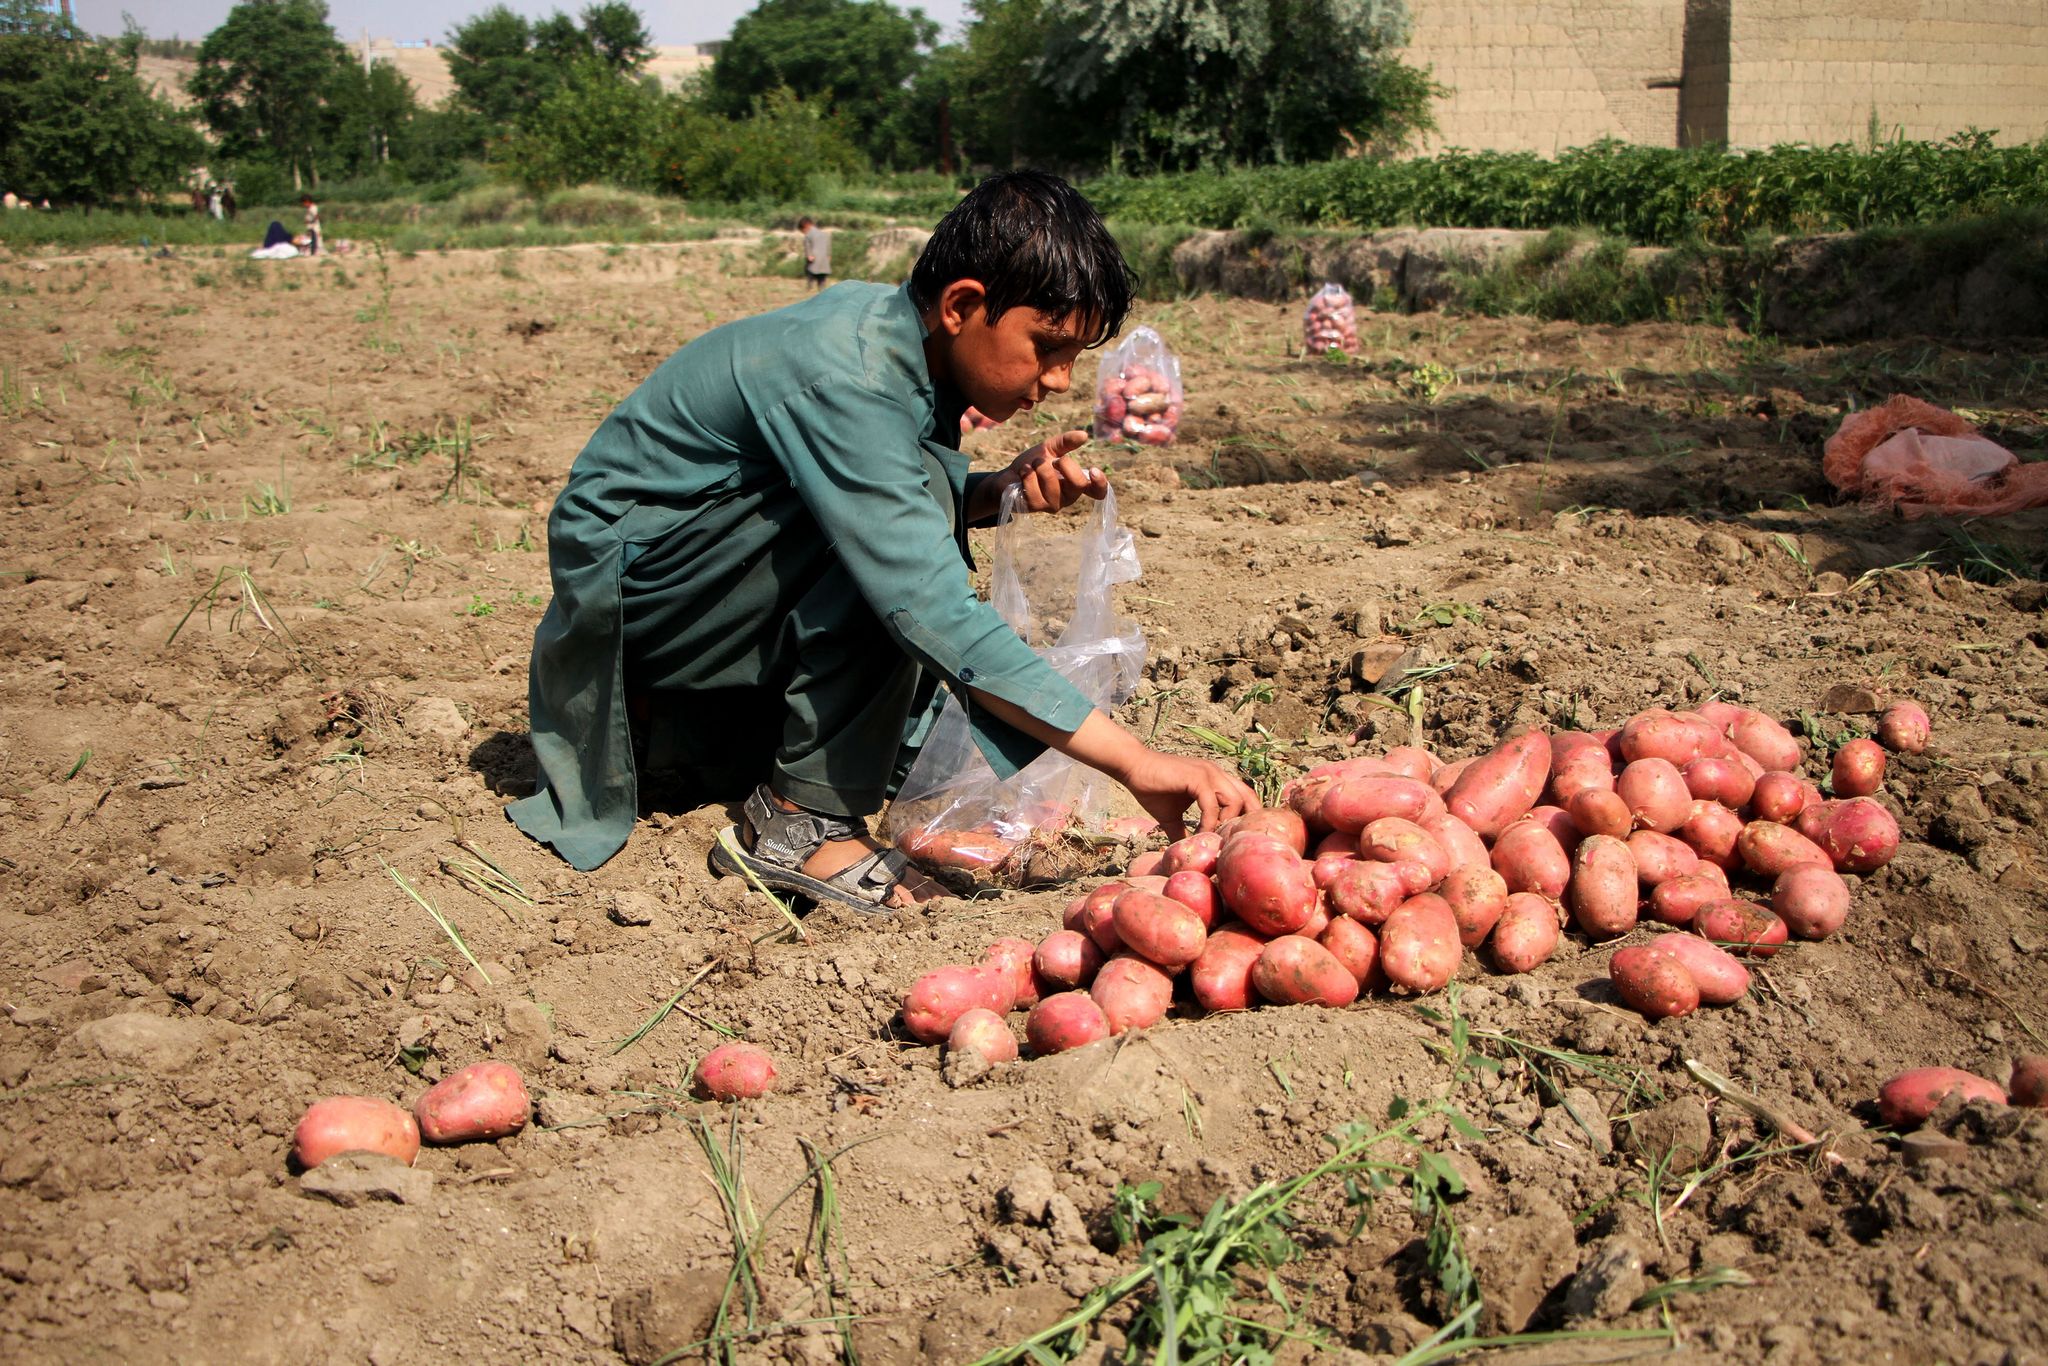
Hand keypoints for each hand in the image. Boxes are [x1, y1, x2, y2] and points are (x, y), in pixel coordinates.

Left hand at [1006, 430, 1107, 513]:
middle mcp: (1068, 497)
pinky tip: (1023, 473)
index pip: (1097, 491)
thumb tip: (1084, 435)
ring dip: (1039, 467)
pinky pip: (1034, 490)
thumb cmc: (1032, 464)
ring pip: (1053, 484)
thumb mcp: (1049, 448)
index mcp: (1076, 484)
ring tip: (1032, 465)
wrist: (1008, 475)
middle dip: (1065, 465)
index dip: (1100, 483)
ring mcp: (1052, 504)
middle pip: (1079, 484)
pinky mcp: (1036, 508)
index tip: (1094, 470)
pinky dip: (1027, 475)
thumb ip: (1066, 442)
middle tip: (1052, 460)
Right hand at [1112, 749, 1258, 840]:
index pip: (1244, 797)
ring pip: (1235, 801)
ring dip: (1226, 824)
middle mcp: (1217, 774)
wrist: (1133, 768)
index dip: (1244, 819)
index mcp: (1215, 780)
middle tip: (1229, 843)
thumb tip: (1184, 854)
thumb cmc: (1151, 789)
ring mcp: (1209, 773)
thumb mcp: (1171, 817)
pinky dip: (1208, 822)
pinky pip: (1212, 804)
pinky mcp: (1197, 777)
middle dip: (1244, 822)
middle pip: (1248, 798)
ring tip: (1212, 839)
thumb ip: (1183, 832)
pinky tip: (1198, 833)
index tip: (1232, 841)